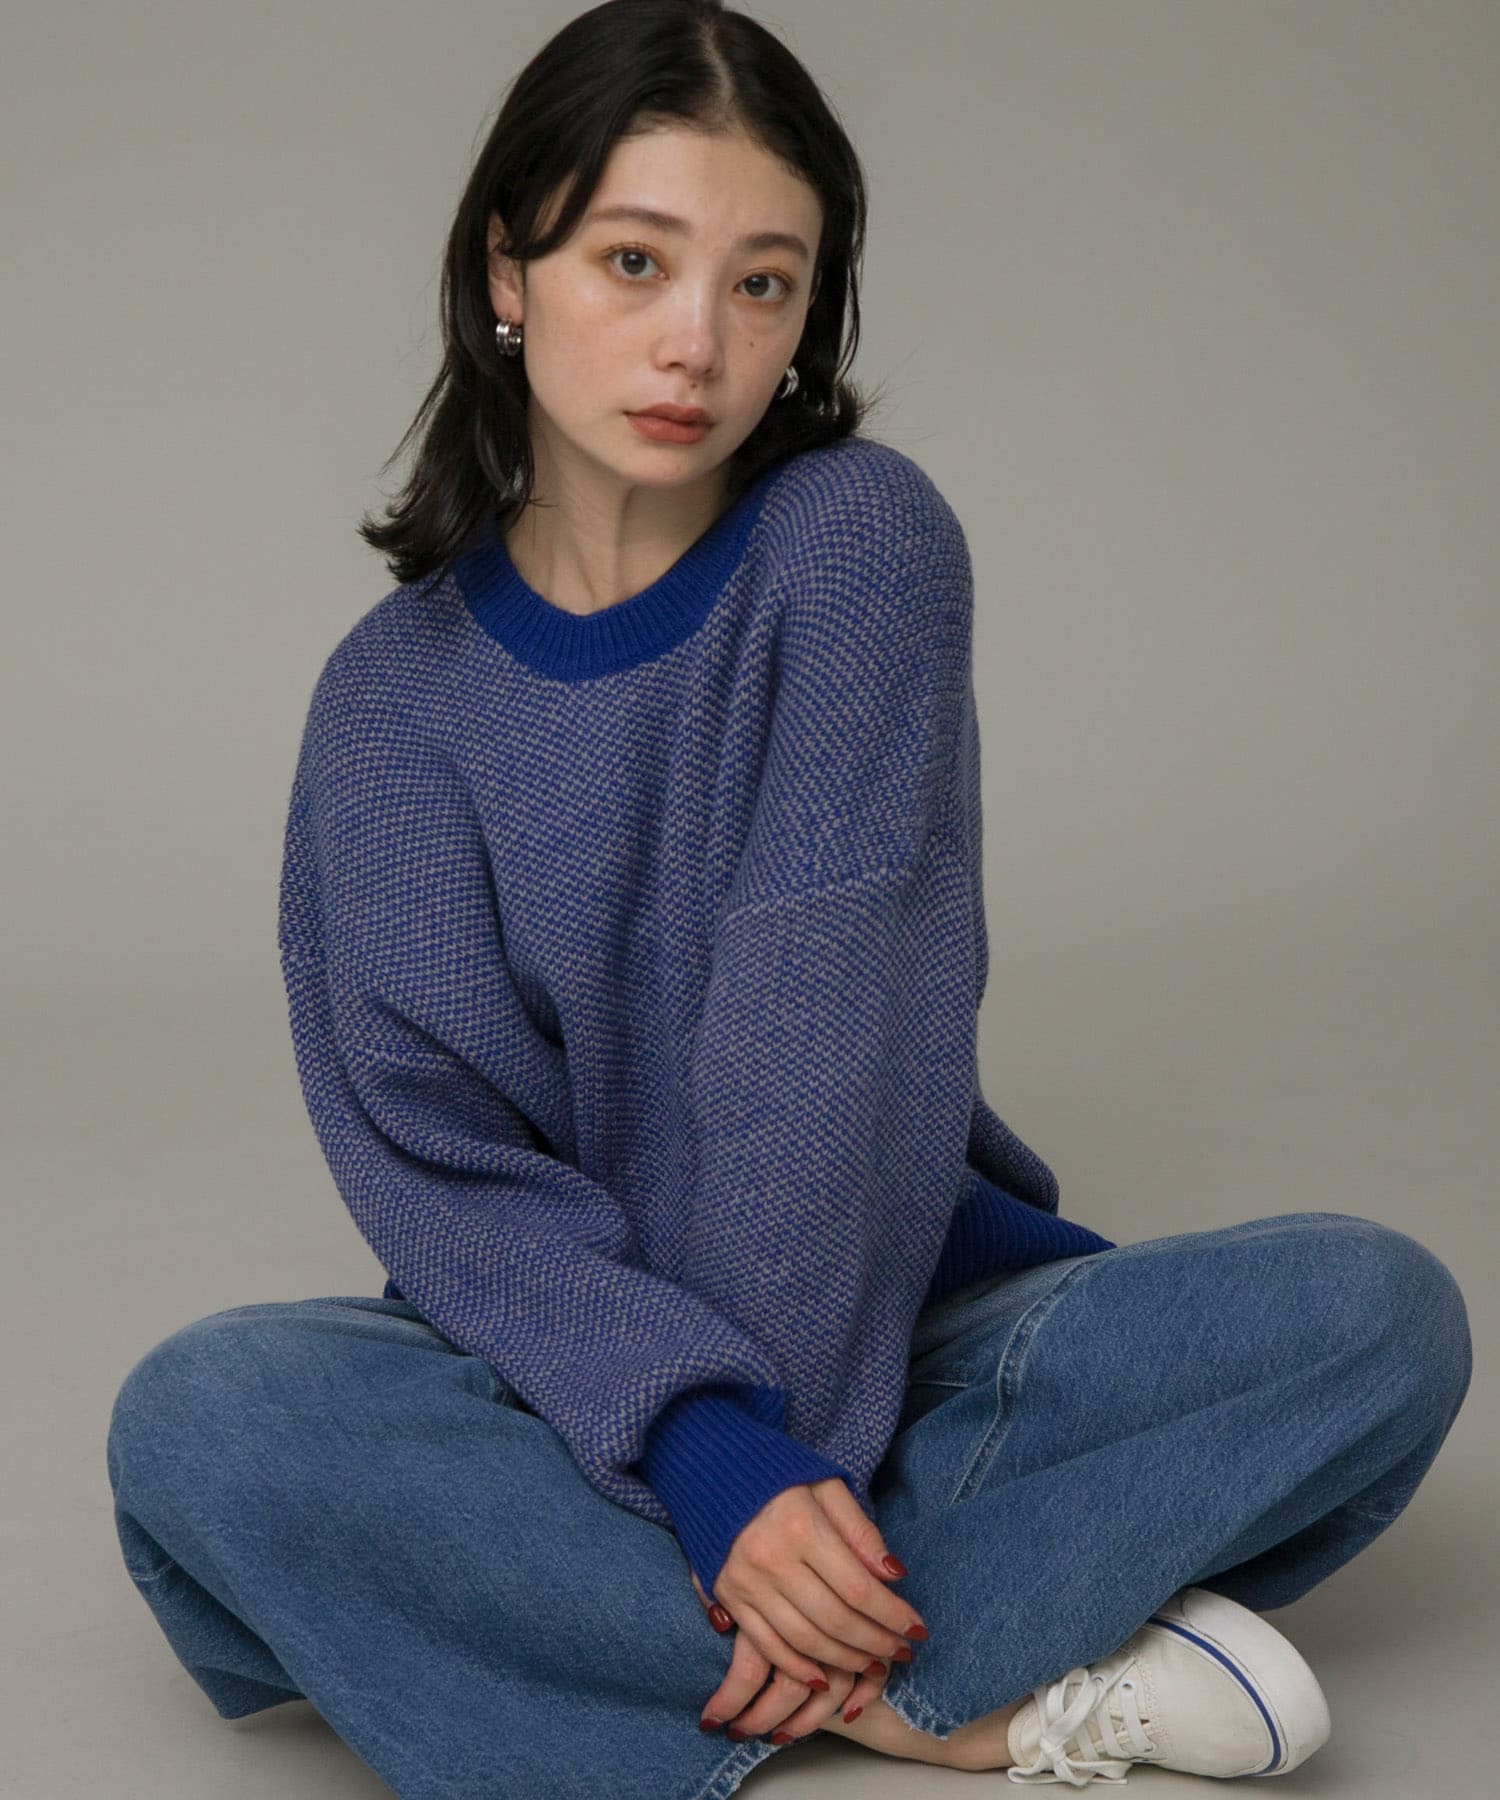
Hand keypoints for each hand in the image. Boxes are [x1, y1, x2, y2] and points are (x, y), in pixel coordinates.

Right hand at [688, 1476, 925, 1731]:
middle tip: (902, 1651)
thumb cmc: (779, 1474)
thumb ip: (860, 1530)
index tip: (917, 1628)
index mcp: (801, 1525)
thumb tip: (894, 1575)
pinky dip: (797, 1668)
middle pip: (834, 1620)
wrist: (710, 1467)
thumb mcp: (826, 1484)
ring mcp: (746, 1582)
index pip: (858, 1587)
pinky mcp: (727, 1597)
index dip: (892, 1614)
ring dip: (844, 1661)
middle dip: (875, 1643)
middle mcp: (771, 1559)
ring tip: (873, 1664)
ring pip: (804, 1640)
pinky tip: (824, 1677)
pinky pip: (766, 1645)